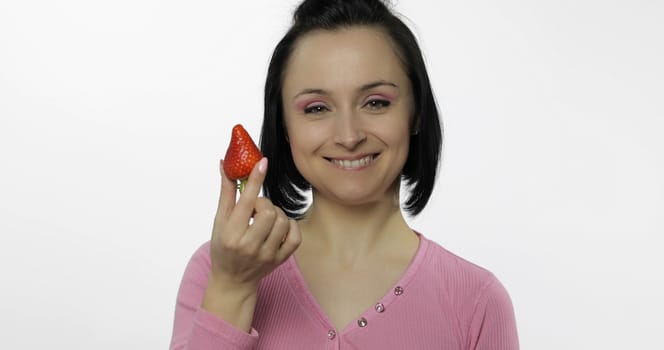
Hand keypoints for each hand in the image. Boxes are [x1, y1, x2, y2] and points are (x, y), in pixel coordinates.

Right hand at [209, 157, 300, 290]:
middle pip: (268, 212)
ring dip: (276, 214)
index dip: (255, 181)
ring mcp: (267, 254)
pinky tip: (279, 226)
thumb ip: (227, 193)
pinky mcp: (280, 259)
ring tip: (265, 218)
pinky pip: (295, 236)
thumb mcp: (219, 222)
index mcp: (231, 235)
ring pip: (282, 221)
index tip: (262, 163)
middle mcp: (249, 246)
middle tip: (256, 208)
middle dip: (264, 203)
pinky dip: (290, 226)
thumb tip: (226, 165)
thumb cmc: (224, 247)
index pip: (246, 203)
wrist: (233, 280)